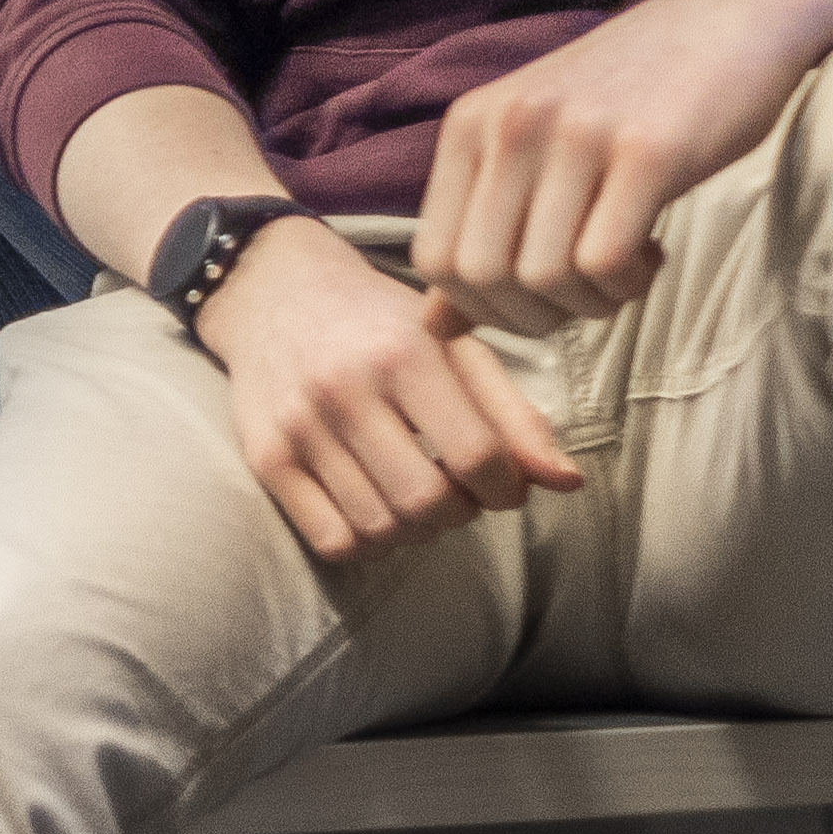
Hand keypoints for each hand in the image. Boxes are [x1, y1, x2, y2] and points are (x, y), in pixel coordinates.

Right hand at [199, 219, 584, 562]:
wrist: (274, 290)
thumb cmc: (380, 321)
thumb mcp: (454, 347)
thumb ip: (514, 414)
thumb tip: (567, 483)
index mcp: (404, 353)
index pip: (478, 456)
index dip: (507, 489)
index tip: (505, 485)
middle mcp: (346, 388)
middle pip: (427, 501)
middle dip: (460, 513)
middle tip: (460, 493)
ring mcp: (300, 425)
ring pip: (379, 527)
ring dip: (414, 530)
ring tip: (417, 498)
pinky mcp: (265, 455)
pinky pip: (329, 539)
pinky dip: (365, 543)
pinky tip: (375, 511)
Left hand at [407, 0, 832, 337]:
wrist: (735, 16)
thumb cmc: (635, 94)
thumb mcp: (540, 147)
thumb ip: (484, 230)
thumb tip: (435, 327)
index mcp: (471, 125)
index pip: (433, 259)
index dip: (483, 307)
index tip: (539, 300)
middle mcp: (511, 124)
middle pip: (482, 278)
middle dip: (534, 315)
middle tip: (585, 295)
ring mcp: (576, 134)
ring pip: (543, 276)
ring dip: (590, 301)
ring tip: (625, 267)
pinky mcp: (646, 150)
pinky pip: (603, 260)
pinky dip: (627, 283)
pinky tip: (652, 252)